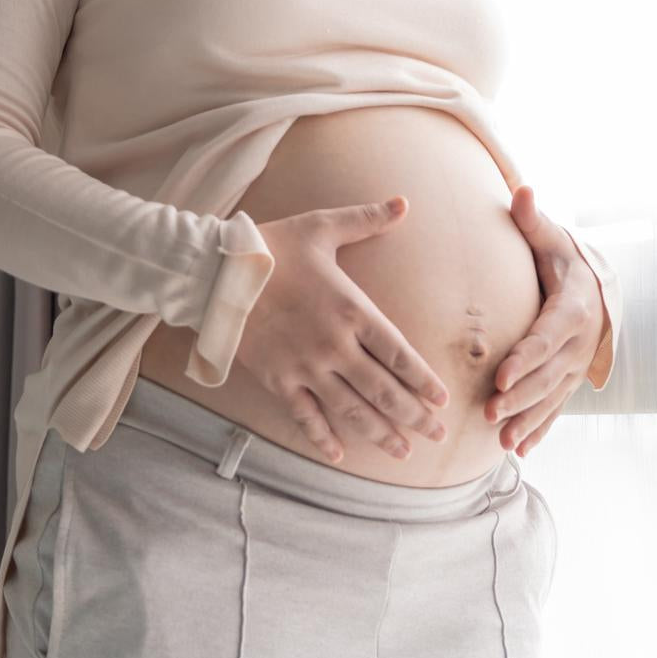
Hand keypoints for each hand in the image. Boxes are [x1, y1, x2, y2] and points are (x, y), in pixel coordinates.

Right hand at [237, 195, 452, 463]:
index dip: (423, 381)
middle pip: (384, 390)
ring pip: (351, 410)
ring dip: (380, 433)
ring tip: (402, 452)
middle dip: (414, 416)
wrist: (215, 272)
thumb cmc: (271, 246)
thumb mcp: (321, 227)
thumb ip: (365, 219)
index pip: (399, 354)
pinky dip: (322, 438)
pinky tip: (339, 456)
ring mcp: (305, 367)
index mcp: (351, 310)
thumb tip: (403, 201)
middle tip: (436, 435)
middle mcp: (334, 345)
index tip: (441, 400)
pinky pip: (305, 416)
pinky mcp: (277, 379)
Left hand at [490, 185, 607, 457]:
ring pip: (552, 398)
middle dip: (520, 396)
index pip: (546, 338)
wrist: (596, 287)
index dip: (525, 358)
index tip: (500, 376)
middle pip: (547, 375)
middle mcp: (578, 343)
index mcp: (573, 309)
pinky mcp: (570, 381)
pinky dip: (540, 429)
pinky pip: (556, 408)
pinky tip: (520, 450)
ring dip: (528, 420)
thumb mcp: (551, 239)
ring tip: (503, 441)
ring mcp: (576, 366)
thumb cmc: (562, 259)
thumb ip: (533, 221)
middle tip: (490, 413)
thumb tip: (522, 190)